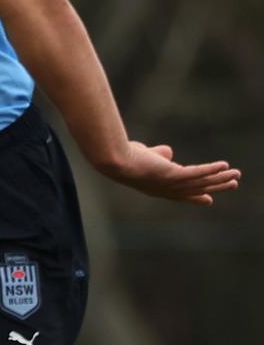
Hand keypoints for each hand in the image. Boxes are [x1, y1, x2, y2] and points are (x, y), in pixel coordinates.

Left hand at [99, 141, 240, 204]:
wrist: (115, 160)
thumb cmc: (125, 157)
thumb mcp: (146, 157)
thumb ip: (158, 156)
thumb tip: (168, 152)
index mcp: (159, 187)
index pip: (181, 194)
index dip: (195, 196)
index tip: (208, 199)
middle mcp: (167, 189)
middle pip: (197, 189)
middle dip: (216, 187)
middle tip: (232, 185)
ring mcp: (171, 183)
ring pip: (202, 182)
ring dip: (220, 178)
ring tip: (236, 175)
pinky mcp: (173, 174)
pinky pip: (197, 173)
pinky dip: (212, 170)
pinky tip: (224, 165)